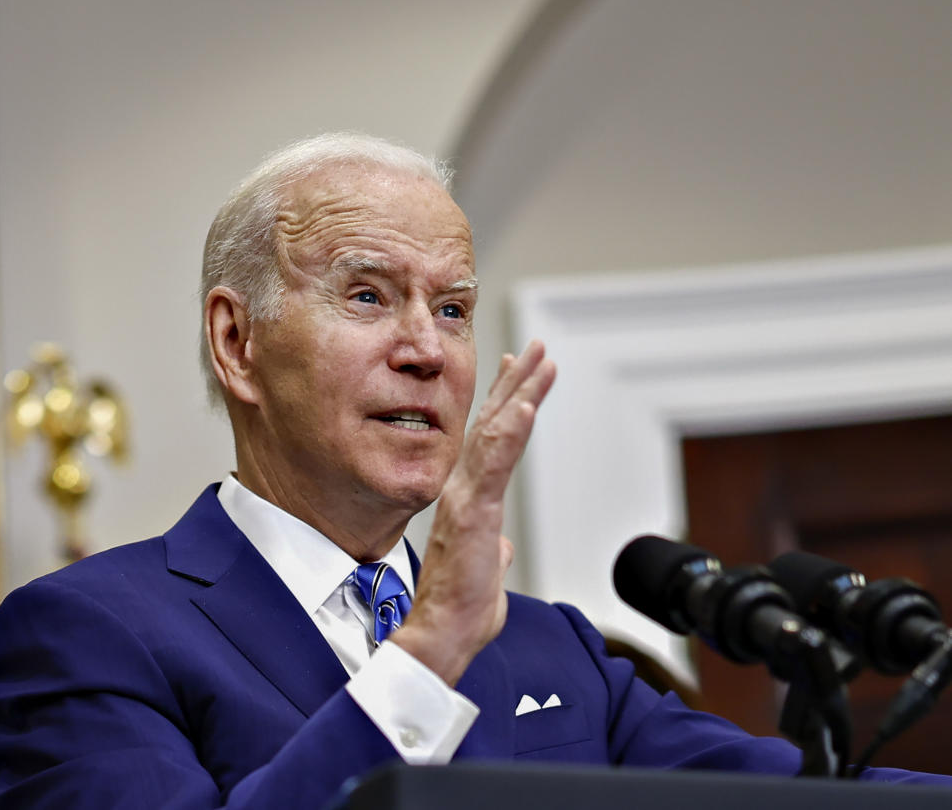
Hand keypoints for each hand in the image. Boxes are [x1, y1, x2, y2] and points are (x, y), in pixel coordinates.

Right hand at [390, 340, 555, 684]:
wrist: (441, 633)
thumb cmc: (460, 609)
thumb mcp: (485, 571)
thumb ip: (492, 551)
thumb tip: (501, 547)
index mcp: (469, 499)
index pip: (489, 441)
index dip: (504, 403)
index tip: (516, 371)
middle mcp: (464, 489)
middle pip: (493, 424)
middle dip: (517, 383)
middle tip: (536, 349)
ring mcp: (467, 498)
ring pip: (496, 434)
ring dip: (520, 394)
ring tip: (540, 361)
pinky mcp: (473, 513)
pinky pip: (495, 465)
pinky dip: (511, 433)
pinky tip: (525, 406)